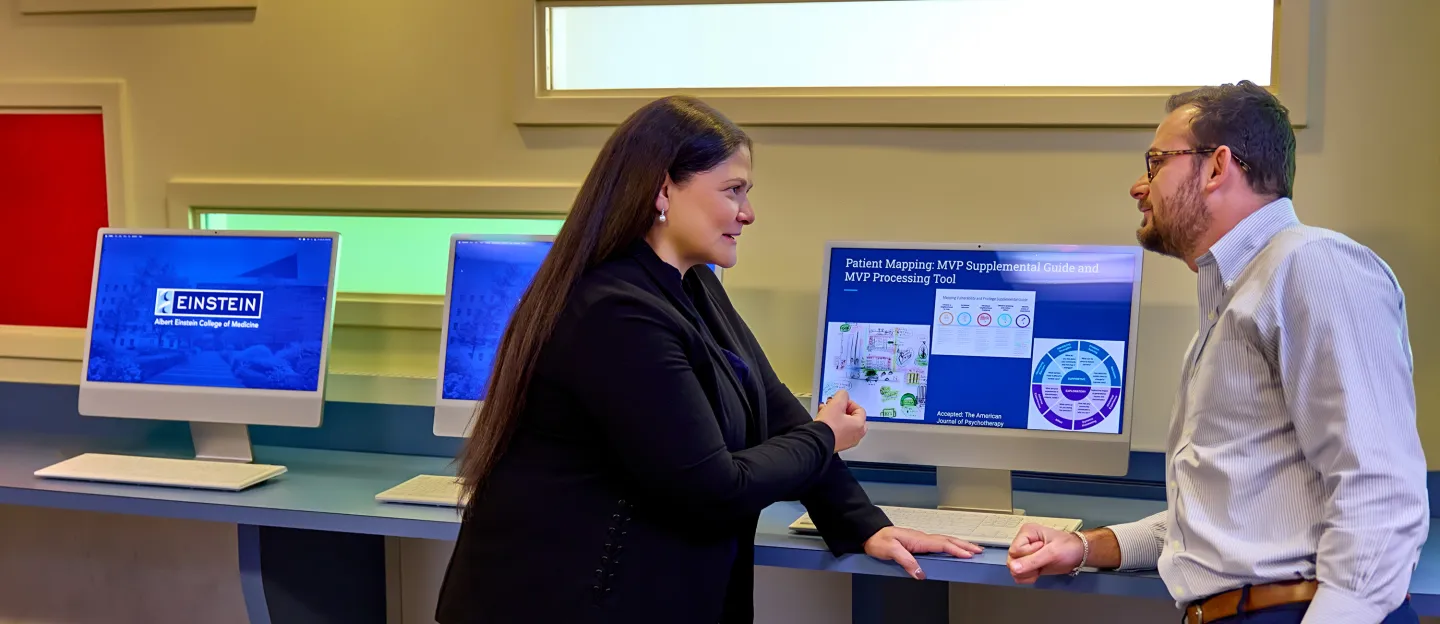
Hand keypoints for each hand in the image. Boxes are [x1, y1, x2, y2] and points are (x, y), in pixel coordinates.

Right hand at [815, 390, 866, 452]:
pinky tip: (823, 420)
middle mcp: (857, 435)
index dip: (848, 402)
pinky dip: (833, 425)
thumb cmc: (828, 426)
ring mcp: (848, 441)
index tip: (839, 401)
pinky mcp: (839, 445)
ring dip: (835, 416)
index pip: (859, 409)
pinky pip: (839, 432)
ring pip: (844, 424)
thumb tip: (843, 395)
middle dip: (841, 409)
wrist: (816, 441)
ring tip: (824, 411)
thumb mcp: (836, 404)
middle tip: (833, 406)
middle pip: (852, 417)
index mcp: (860, 425)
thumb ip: (842, 395)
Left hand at [863, 526, 983, 580]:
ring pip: (945, 541)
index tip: (969, 555)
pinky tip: (952, 549)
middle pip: (948, 540)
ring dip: (959, 544)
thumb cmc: (879, 540)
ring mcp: (921, 539)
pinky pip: (939, 543)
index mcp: (919, 539)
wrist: (871, 534)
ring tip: (971, 549)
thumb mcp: (891, 551)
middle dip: (965, 545)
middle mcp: (922, 538)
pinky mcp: (918, 543)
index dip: (957, 549)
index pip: (942, 544)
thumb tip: (921, 573)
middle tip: (979, 550)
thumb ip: (907, 562)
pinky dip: (950, 546)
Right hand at [1006, 523, 1083, 583]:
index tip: (1042, 552)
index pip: (1014, 551)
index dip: (1028, 556)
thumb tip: (1013, 568)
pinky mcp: (1028, 563)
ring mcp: (1025, 554)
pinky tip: (1039, 571)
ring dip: (1028, 573)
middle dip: (1028, 567)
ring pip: (1014, 570)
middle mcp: (1023, 542)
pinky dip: (1028, 577)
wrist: (1078, 554)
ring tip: (1041, 566)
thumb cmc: (1069, 547)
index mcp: (1026, 533)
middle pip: (1012, 561)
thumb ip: (1032, 561)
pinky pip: (1019, 575)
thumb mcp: (1052, 553)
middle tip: (1043, 561)